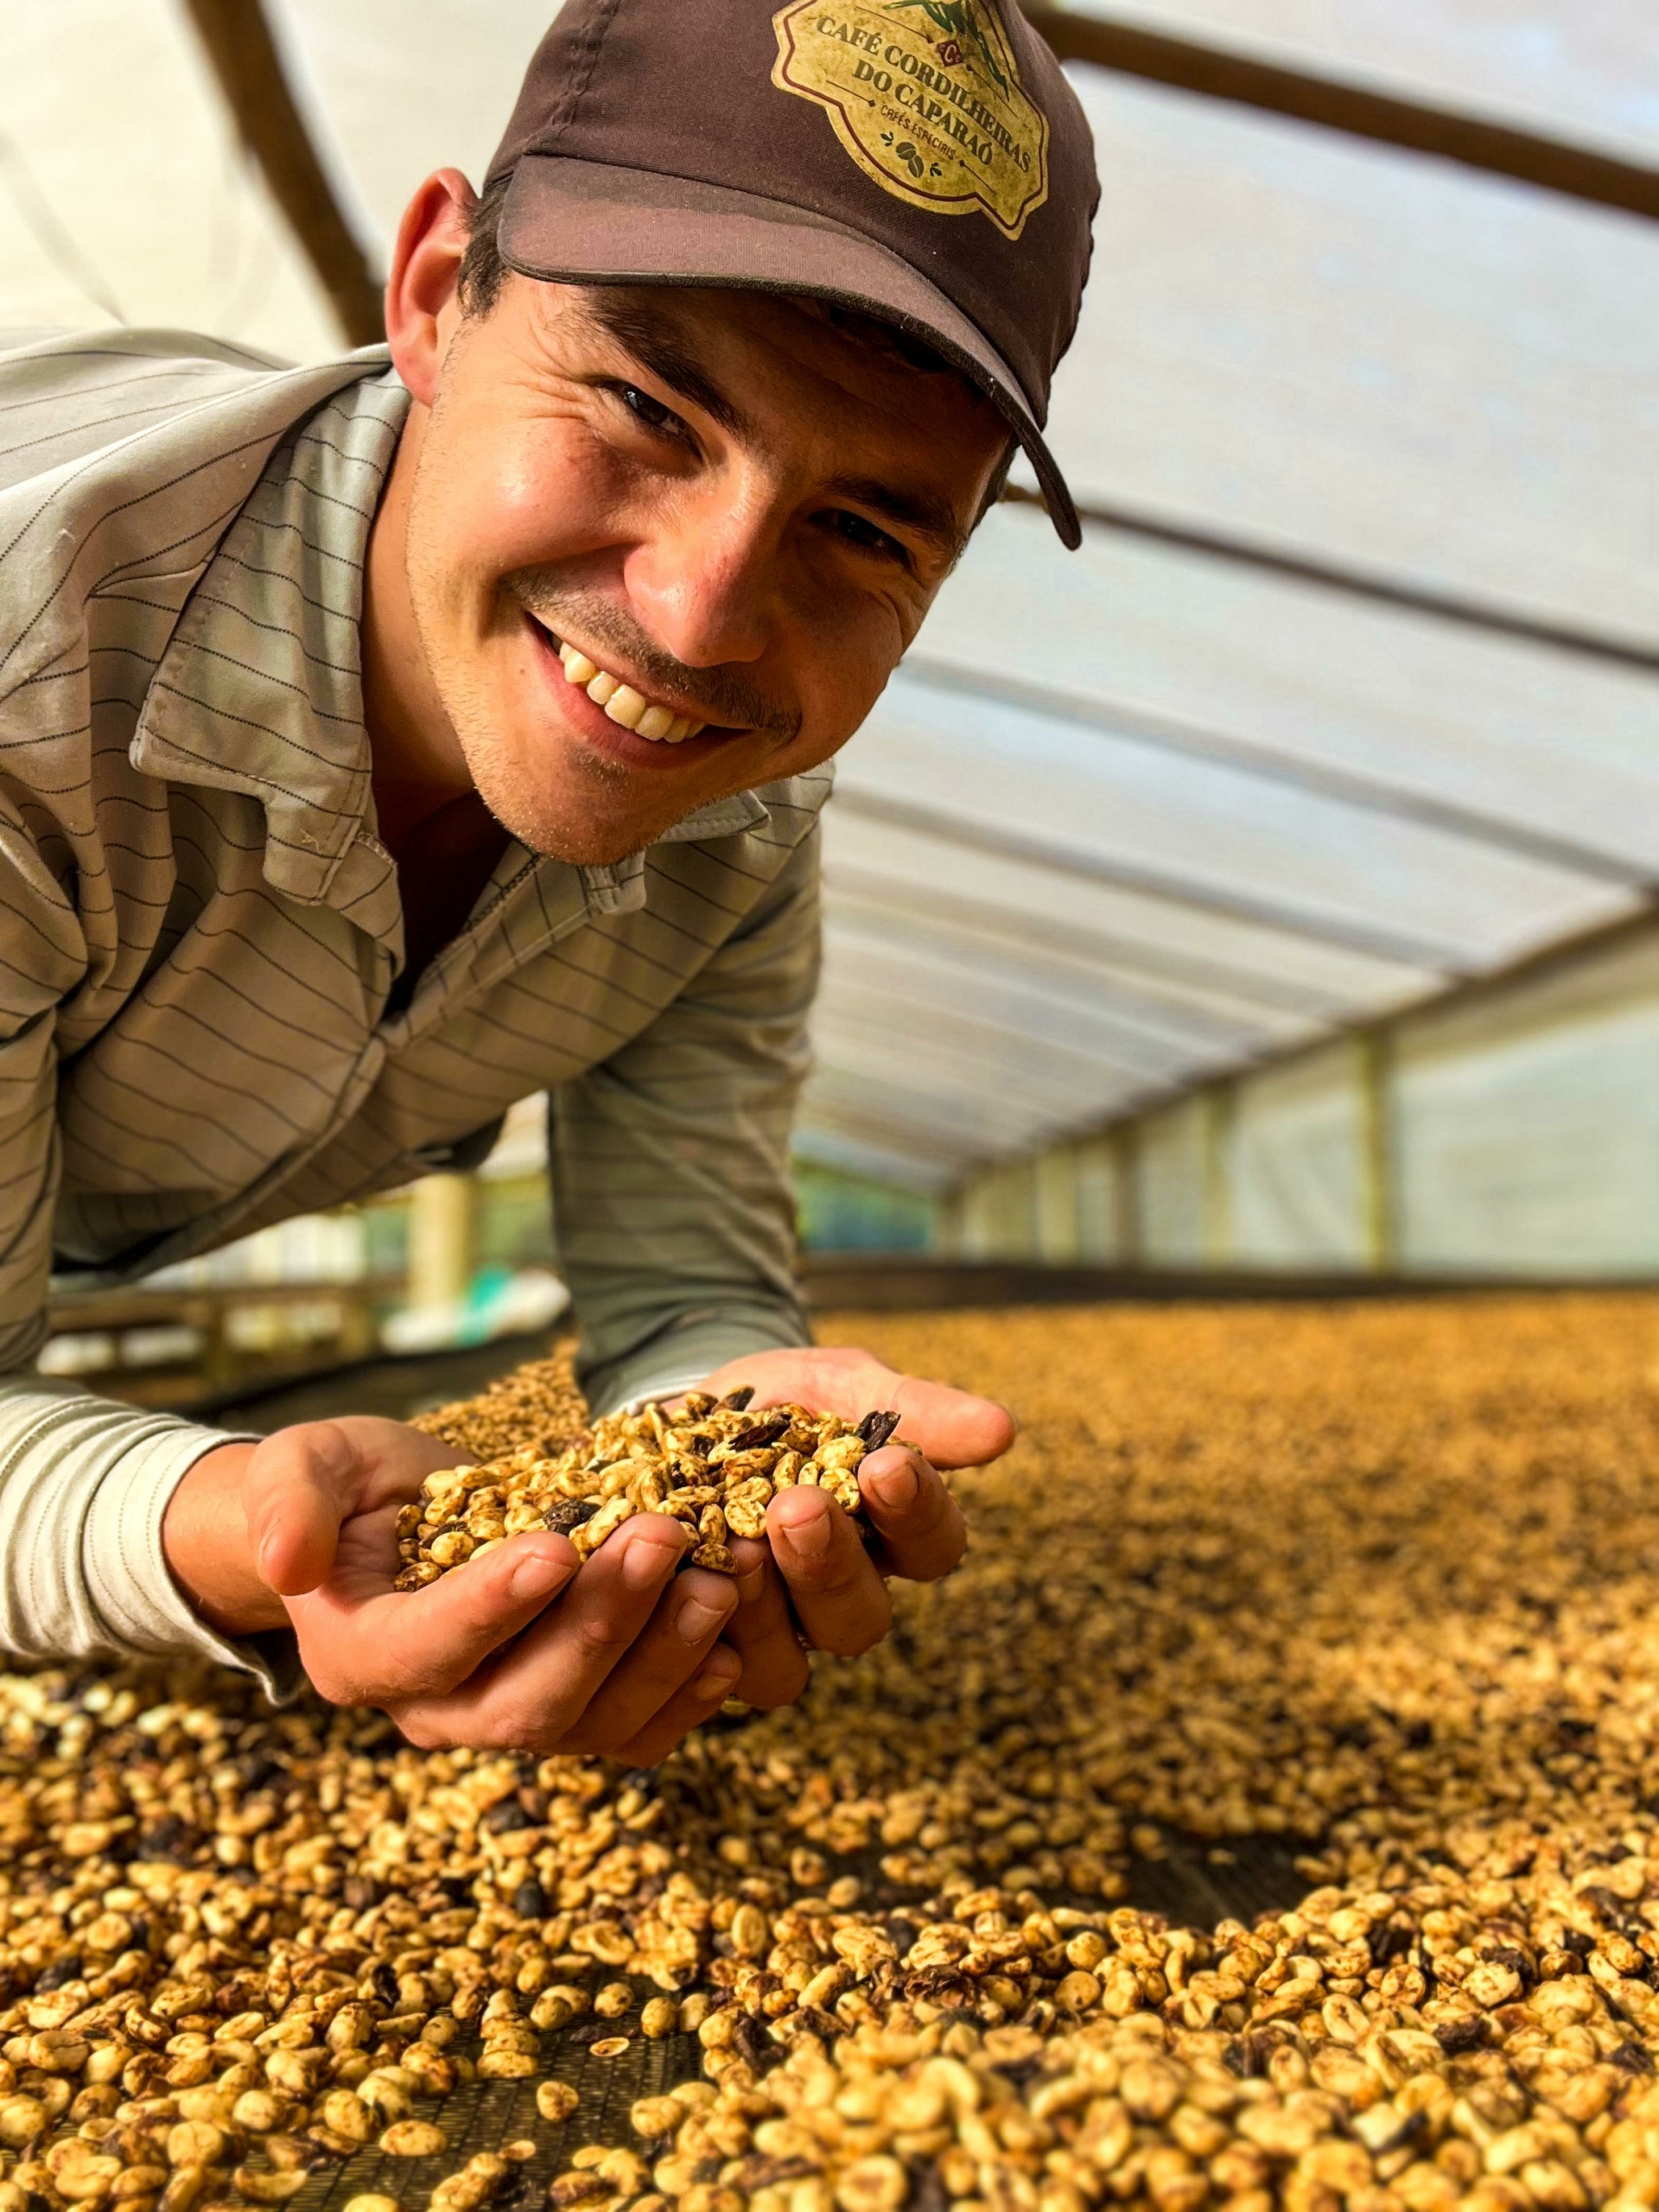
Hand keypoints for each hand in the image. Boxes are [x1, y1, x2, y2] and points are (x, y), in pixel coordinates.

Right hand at [164, 1419, 743, 1762]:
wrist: (397, 1519)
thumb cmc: (349, 1488)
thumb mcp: (305, 1465)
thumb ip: (288, 1501)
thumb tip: (289, 1561)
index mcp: (362, 1656)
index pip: (427, 1650)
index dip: (490, 1608)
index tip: (554, 1546)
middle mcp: (438, 1711)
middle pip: (527, 1704)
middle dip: (602, 1623)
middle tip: (662, 1536)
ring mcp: (511, 1718)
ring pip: (593, 1725)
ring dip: (663, 1657)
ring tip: (717, 1578)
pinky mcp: (576, 1710)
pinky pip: (634, 1732)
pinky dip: (687, 1693)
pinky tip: (732, 1639)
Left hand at [694, 1344, 1013, 1709]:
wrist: (674, 1420)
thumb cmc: (778, 1404)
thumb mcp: (840, 1387)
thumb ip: (913, 1409)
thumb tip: (1003, 1431)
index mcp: (890, 1535)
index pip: (931, 1544)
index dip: (916, 1512)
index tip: (888, 1465)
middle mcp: (841, 1596)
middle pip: (861, 1619)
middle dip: (829, 1564)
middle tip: (797, 1510)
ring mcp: (775, 1632)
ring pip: (790, 1660)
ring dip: (765, 1604)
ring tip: (735, 1543)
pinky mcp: (707, 1648)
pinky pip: (717, 1672)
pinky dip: (702, 1632)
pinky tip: (687, 1582)